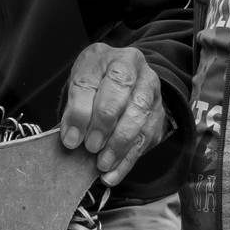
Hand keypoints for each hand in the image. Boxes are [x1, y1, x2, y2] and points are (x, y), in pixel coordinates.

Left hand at [59, 43, 168, 186]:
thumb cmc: (96, 86)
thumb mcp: (78, 88)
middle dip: (104, 123)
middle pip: (120, 90)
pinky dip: (128, 159)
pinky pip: (146, 137)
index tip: (71, 139)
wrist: (125, 83)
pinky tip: (113, 174)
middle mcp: (132, 66)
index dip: (79, 111)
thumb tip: (72, 137)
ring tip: (103, 164)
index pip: (90, 80)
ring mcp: (150, 88)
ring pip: (139, 113)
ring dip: (119, 144)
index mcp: (103, 56)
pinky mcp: (158, 112)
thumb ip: (74, 109)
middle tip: (91, 147)